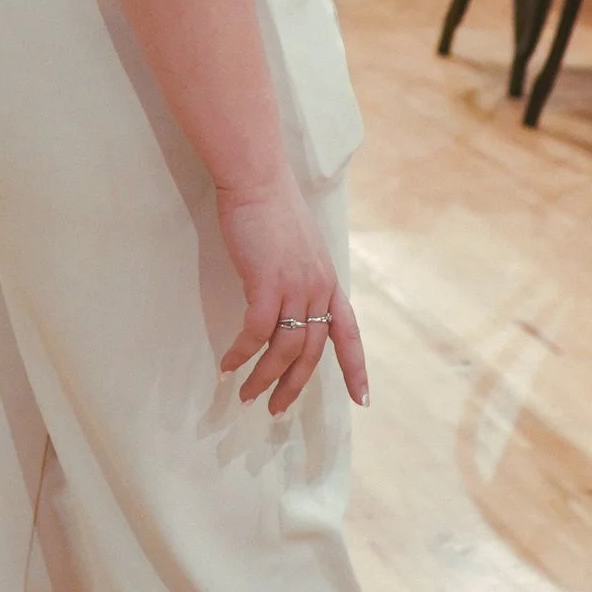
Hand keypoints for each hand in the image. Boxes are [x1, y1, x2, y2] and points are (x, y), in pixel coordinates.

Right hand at [215, 167, 369, 417]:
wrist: (256, 180)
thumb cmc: (272, 208)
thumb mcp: (299, 248)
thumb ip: (301, 278)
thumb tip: (288, 303)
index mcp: (329, 282)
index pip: (349, 334)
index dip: (356, 369)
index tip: (363, 400)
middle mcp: (318, 290)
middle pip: (311, 352)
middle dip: (293, 386)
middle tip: (275, 410)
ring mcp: (295, 287)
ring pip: (284, 349)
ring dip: (264, 377)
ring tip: (245, 394)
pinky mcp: (266, 283)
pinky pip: (256, 332)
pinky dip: (241, 352)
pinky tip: (228, 364)